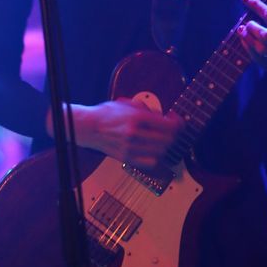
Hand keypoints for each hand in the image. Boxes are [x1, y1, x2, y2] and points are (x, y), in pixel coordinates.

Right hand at [47, 99, 182, 169]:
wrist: (88, 127)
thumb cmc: (106, 113)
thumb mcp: (127, 103)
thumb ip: (146, 109)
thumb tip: (162, 116)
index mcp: (136, 118)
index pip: (168, 125)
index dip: (178, 123)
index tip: (177, 120)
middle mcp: (135, 134)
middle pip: (168, 140)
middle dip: (174, 134)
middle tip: (171, 129)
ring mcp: (130, 148)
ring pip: (161, 152)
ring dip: (165, 146)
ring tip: (162, 139)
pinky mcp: (126, 159)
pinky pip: (150, 163)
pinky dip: (156, 158)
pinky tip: (154, 151)